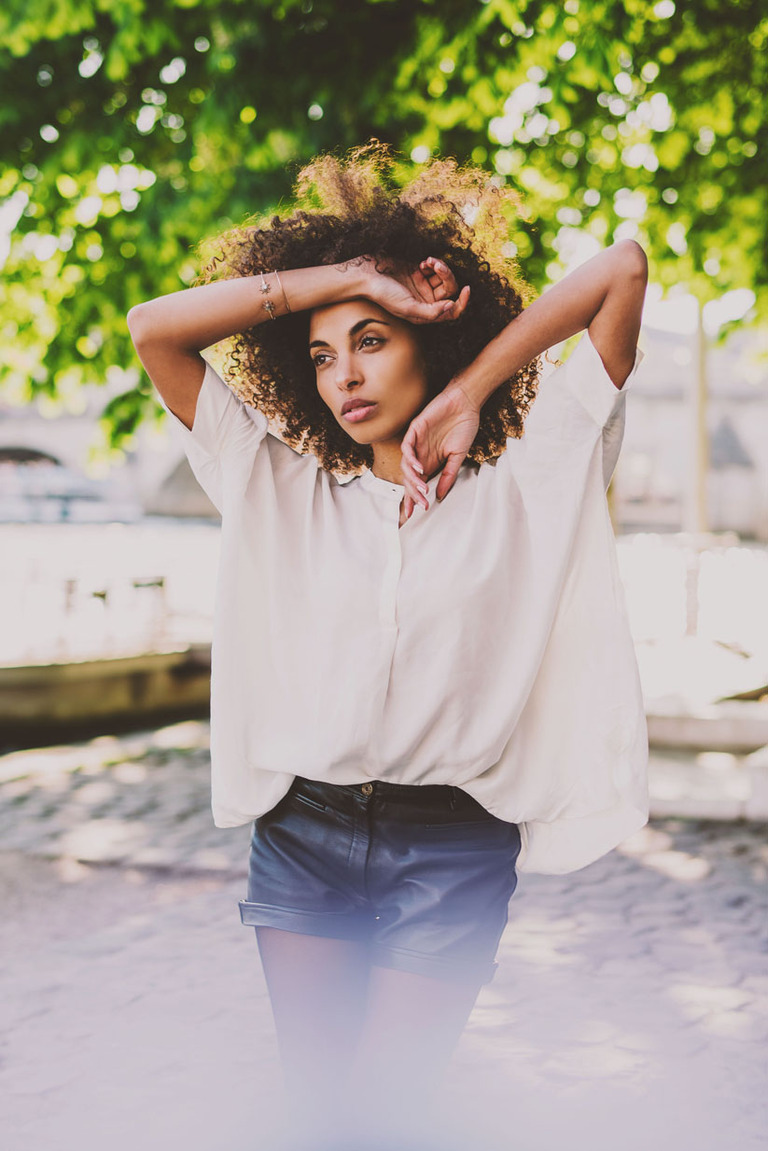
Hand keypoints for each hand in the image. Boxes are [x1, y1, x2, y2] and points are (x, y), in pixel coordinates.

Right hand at [360, 256, 469, 323]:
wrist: (368, 274)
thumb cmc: (384, 294)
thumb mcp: (408, 308)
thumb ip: (430, 312)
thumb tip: (451, 307)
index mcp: (425, 314)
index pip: (451, 312)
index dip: (462, 303)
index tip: (466, 289)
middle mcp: (427, 301)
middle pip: (450, 290)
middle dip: (447, 277)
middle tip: (436, 266)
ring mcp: (424, 285)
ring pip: (444, 277)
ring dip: (440, 267)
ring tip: (428, 261)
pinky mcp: (420, 271)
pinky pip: (436, 267)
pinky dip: (433, 263)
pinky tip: (422, 262)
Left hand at [400, 383, 480, 517]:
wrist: (466, 403)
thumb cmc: (463, 426)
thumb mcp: (458, 456)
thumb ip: (448, 475)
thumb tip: (439, 496)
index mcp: (429, 461)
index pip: (416, 483)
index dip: (413, 498)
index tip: (413, 514)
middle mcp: (420, 453)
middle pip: (409, 478)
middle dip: (413, 493)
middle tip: (420, 505)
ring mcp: (416, 441)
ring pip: (406, 465)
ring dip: (413, 479)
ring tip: (422, 489)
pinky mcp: (415, 429)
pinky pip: (407, 447)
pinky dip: (412, 459)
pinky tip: (420, 468)